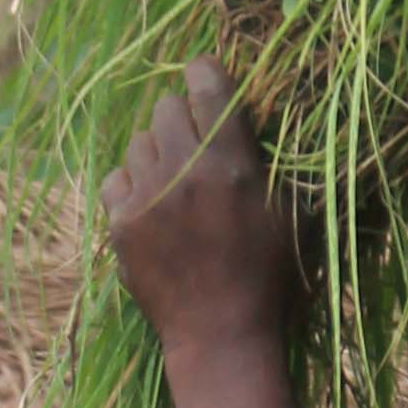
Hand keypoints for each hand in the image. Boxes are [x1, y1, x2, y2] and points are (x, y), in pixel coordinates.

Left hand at [102, 61, 305, 367]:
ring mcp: (146, 198)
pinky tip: (152, 207)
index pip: (206, 87)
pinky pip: (117, 178)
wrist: (221, 333)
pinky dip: (132, 186)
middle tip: (196, 145)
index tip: (204, 76)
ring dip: (156, 153)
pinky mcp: (120, 224)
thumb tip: (249, 116)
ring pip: (138, 142)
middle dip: (181, 118)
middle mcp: (184, 172)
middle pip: (164, 107)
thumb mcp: (291, 212)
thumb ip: (269, 160)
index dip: (204, 73)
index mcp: (232, 163)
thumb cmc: (269, 272)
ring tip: (174, 182)